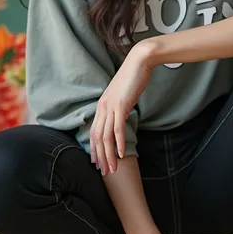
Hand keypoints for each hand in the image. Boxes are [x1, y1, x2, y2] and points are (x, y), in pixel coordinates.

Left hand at [90, 42, 154, 174]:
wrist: (139, 61)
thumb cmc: (133, 77)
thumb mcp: (123, 95)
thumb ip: (119, 107)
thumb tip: (121, 119)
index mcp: (102, 105)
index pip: (93, 131)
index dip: (94, 149)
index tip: (97, 163)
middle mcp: (102, 107)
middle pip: (97, 137)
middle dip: (100, 157)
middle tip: (105, 172)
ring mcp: (111, 106)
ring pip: (106, 136)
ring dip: (109, 154)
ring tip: (113, 168)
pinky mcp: (121, 105)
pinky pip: (118, 128)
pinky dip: (120, 143)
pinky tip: (122, 154)